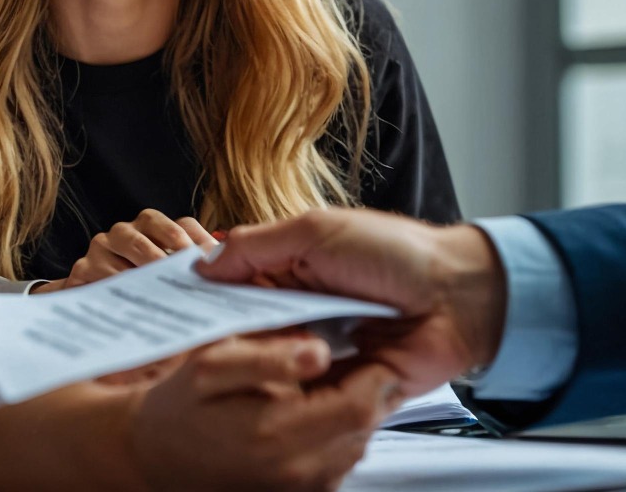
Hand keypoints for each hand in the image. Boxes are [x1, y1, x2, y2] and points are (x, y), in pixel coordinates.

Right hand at [63, 208, 215, 287]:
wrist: (100, 297)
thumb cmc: (146, 279)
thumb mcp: (173, 266)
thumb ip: (194, 260)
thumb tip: (223, 265)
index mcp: (146, 225)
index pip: (162, 222)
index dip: (178, 236)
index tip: (194, 255)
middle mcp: (121, 232)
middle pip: (137, 238)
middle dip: (158, 259)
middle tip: (175, 279)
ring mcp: (98, 251)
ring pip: (116, 262)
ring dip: (135, 280)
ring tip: (155, 297)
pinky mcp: (80, 273)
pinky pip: (95, 283)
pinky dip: (113, 296)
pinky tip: (130, 308)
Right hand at [131, 332, 399, 490]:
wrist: (153, 457)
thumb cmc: (179, 407)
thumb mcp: (210, 364)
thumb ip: (267, 355)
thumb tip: (319, 351)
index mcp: (277, 432)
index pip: (360, 404)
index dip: (375, 370)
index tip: (365, 340)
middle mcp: (297, 471)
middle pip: (366, 424)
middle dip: (368, 385)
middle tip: (351, 349)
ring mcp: (301, 490)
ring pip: (357, 443)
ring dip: (354, 408)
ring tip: (331, 375)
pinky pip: (339, 460)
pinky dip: (337, 431)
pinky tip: (313, 405)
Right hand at [197, 208, 506, 399]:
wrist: (457, 296)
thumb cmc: (393, 252)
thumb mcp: (316, 232)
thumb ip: (260, 245)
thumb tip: (206, 262)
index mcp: (293, 265)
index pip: (237, 282)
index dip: (207, 293)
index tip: (169, 305)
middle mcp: (302, 306)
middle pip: (249, 325)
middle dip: (223, 333)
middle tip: (183, 343)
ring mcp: (321, 346)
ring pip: (271, 361)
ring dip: (254, 363)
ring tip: (216, 370)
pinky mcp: (340, 382)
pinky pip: (304, 391)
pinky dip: (287, 390)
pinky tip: (260, 393)